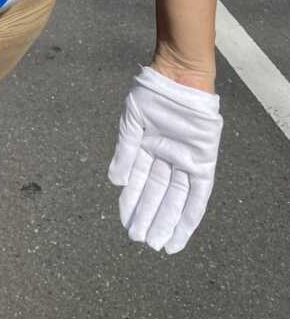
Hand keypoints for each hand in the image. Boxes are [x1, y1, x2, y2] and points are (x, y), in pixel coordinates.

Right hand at [108, 66, 222, 252]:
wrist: (180, 76)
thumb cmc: (153, 93)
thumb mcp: (132, 121)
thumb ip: (125, 150)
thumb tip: (115, 182)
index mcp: (146, 149)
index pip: (138, 183)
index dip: (132, 204)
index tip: (125, 223)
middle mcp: (166, 159)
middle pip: (156, 195)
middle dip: (148, 217)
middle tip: (139, 239)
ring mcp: (185, 161)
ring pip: (175, 198)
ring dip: (166, 220)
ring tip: (157, 242)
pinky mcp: (203, 162)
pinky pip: (198, 193)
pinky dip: (190, 213)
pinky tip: (181, 231)